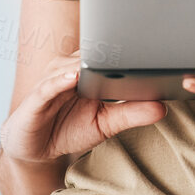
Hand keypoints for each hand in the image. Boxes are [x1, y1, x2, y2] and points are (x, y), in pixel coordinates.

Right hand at [0, 51, 167, 164]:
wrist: (33, 149)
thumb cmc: (67, 130)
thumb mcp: (105, 124)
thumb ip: (131, 113)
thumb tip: (162, 107)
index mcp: (87, 72)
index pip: (109, 55)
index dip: (128, 49)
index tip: (150, 46)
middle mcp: (69, 70)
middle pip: (92, 55)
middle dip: (110, 52)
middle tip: (133, 45)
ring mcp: (51, 81)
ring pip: (71, 66)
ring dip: (87, 63)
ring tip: (105, 61)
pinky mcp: (36, 97)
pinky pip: (49, 85)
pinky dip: (61, 80)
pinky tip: (74, 77)